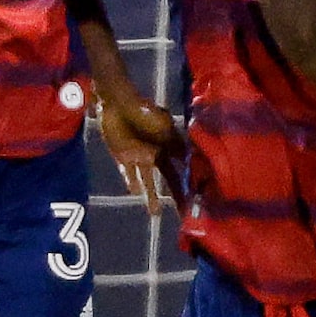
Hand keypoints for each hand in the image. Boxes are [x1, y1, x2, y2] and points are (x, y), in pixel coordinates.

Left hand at [98, 91, 178, 211]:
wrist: (118, 102)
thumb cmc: (145, 111)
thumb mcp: (165, 125)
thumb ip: (175, 143)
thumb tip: (189, 161)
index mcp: (169, 148)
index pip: (183, 170)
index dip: (190, 184)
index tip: (197, 200)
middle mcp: (157, 155)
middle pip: (169, 179)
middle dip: (176, 195)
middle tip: (183, 214)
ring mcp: (140, 157)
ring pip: (149, 181)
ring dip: (152, 196)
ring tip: (156, 213)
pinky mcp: (122, 157)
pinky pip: (128, 173)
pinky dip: (131, 182)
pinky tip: (135, 193)